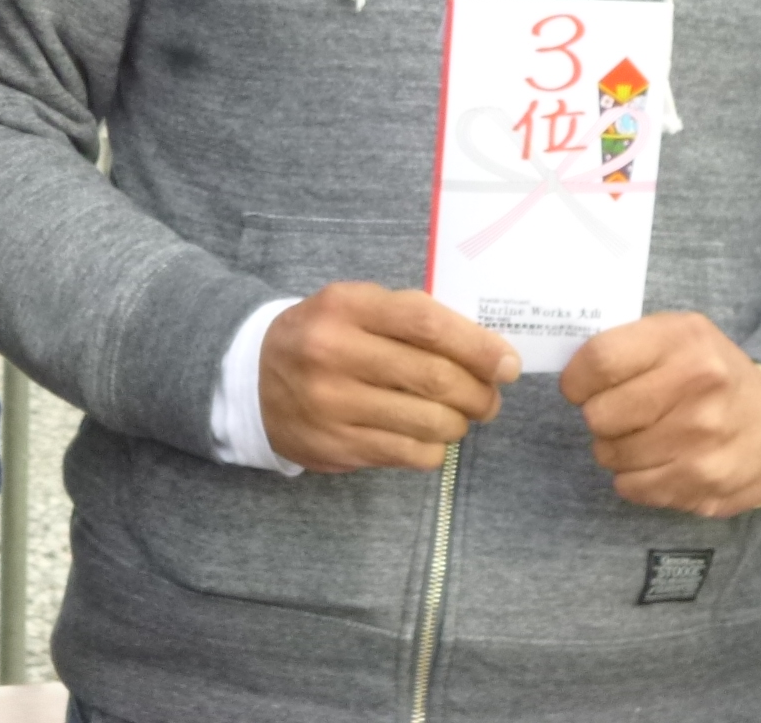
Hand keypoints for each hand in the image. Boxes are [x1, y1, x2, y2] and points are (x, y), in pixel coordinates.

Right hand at [261, 282, 519, 473]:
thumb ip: (411, 318)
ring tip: (460, 417)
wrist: (253, 378)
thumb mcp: (355, 306)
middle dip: (479, 392)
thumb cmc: (323, 335)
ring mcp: (332, 404)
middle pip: (434, 378)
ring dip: (460, 423)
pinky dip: (433, 449)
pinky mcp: (334, 447)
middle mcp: (334, 353)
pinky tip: (428, 437)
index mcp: (345, 306)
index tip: (508, 363)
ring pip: (428, 422)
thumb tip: (487, 351)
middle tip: (490, 398)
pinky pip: (408, 454)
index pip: (427, 324)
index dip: (478, 346)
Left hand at [560, 311, 760, 516]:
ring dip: (614, 449)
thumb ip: (630, 343)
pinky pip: (633, 488)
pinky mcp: (705, 484)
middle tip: (617, 413)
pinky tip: (655, 462)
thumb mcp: (681, 334)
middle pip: (600, 414)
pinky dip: (632, 478)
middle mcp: (698, 388)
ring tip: (640, 436)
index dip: (577, 379)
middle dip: (598, 416)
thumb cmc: (714, 375)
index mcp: (684, 341)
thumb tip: (573, 370)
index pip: (600, 360)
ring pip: (612, 456)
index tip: (579, 387)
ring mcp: (703, 441)